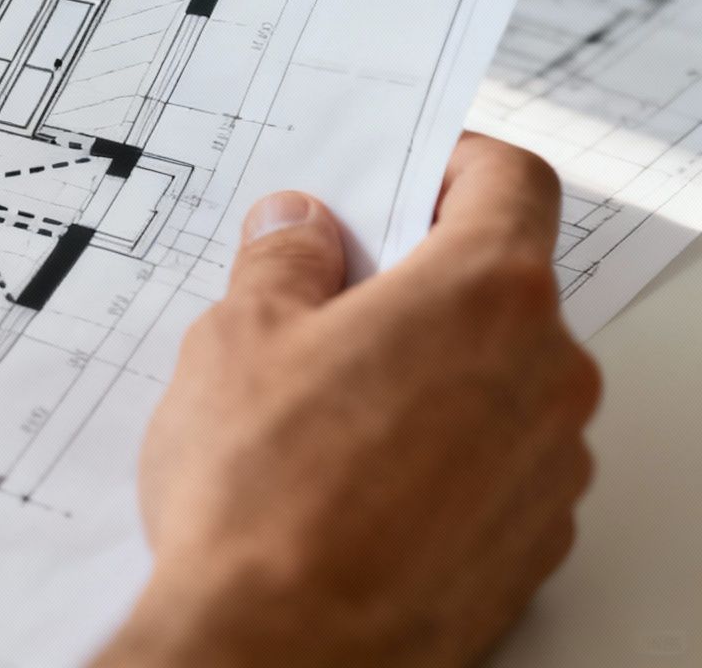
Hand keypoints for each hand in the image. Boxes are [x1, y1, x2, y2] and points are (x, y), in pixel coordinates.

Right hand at [95, 134, 598, 667]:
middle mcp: (546, 374)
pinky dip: (439, 453)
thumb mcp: (235, 338)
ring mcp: (549, 467)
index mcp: (485, 295)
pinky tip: (350, 480)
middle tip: (324, 301)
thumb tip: (300, 231)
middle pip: (503, 286)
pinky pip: (494, 464)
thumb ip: (282, 263)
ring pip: (498, 380)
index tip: (408, 175)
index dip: (453, 164)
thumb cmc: (263, 497)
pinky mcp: (530, 543)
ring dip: (429, 372)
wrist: (281, 652)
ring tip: (320, 409)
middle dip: (419, 282)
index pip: (512, 182)